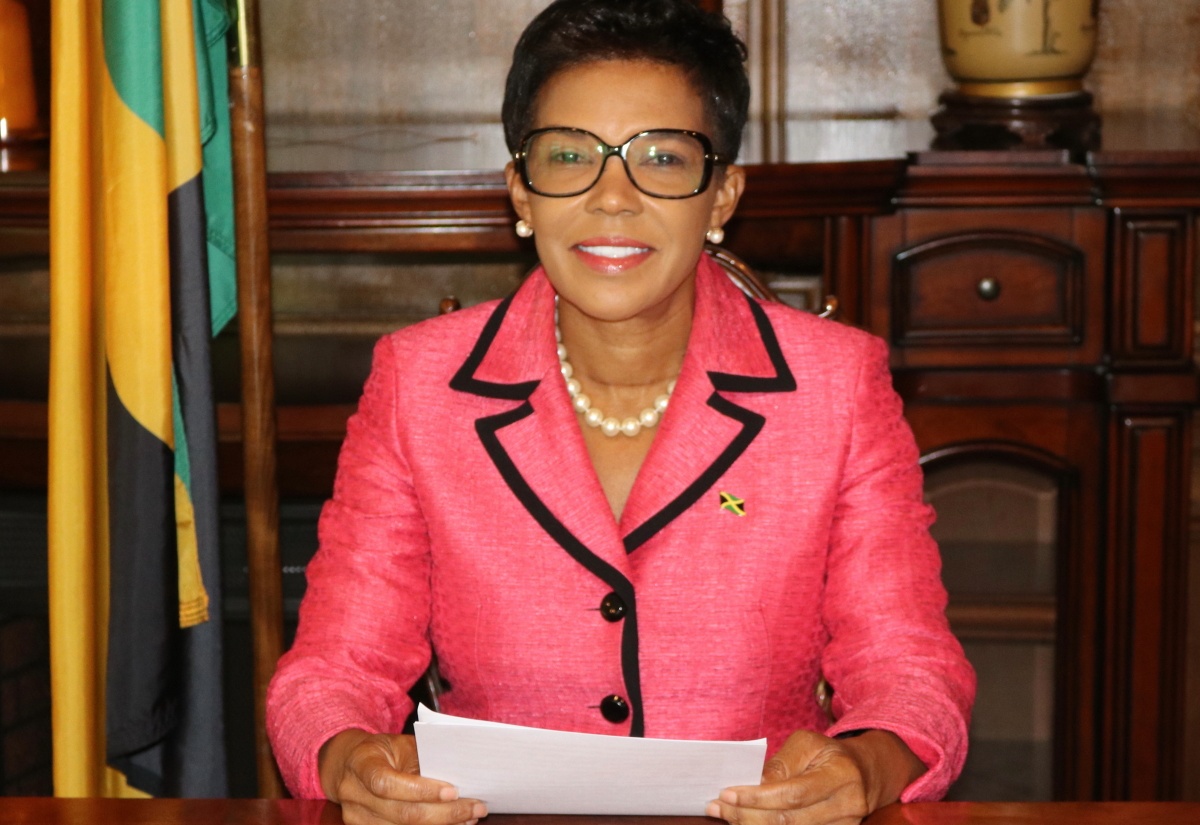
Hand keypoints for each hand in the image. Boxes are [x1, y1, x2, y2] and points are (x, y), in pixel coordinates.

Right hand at [318, 729, 487, 824]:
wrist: (348, 765)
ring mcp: (356, 818)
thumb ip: (423, 760)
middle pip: (401, 814)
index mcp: (361, 763)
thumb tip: (457, 778)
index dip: (421, 790)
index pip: (387, 783)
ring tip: (469, 817)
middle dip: (444, 813)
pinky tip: (451, 824)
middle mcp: (354, 794)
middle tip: (476, 807)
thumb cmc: (382, 751)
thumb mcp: (400, 744)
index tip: (453, 791)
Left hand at [706, 729, 924, 824]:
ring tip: (726, 815)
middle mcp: (847, 805)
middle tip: (717, 807)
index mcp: (840, 775)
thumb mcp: (807, 744)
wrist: (866, 771)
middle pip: (789, 820)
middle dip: (747, 815)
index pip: (793, 793)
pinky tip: (748, 822)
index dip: (757, 797)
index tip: (726, 793)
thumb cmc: (830, 753)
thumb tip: (751, 784)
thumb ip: (780, 764)